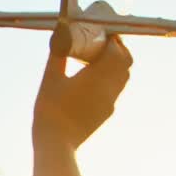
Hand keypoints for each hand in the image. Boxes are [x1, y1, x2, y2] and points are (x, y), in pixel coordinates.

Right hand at [32, 35, 131, 149]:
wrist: (56, 143)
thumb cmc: (50, 110)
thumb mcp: (50, 78)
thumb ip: (58, 54)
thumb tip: (61, 32)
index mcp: (97, 77)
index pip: (117, 51)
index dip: (112, 39)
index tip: (101, 32)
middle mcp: (109, 89)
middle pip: (126, 62)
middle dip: (118, 49)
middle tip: (102, 43)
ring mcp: (110, 102)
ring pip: (123, 77)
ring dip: (116, 64)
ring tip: (98, 60)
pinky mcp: (107, 112)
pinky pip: (116, 89)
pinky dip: (110, 78)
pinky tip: (93, 79)